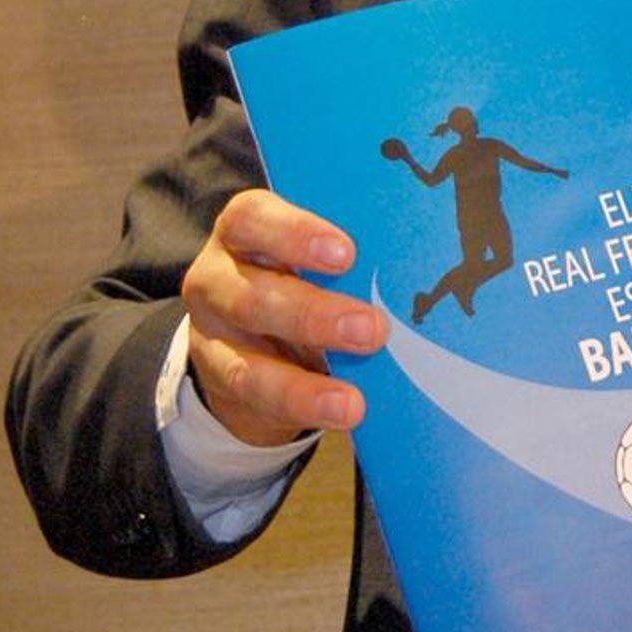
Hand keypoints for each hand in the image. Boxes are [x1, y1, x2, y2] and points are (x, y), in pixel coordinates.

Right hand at [181, 189, 386, 446]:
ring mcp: (214, 336)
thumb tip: (417, 271)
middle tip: (372, 328)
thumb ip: (350, 263)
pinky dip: (301, 408)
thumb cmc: (302, 279)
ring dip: (302, 386)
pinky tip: (342, 412)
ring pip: (245, 363)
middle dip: (313, 315)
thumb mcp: (317, 261)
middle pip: (251, 295)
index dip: (295, 234)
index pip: (252, 219)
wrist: (257, 339)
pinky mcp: (221, 382)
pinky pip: (256, 401)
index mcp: (244, 232)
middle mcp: (217, 279)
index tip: (346, 253)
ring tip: (351, 402)